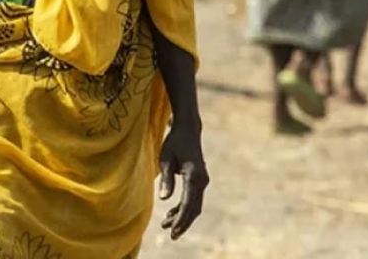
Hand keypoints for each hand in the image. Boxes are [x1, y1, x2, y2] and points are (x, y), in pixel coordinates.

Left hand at [159, 120, 207, 239]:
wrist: (188, 131)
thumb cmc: (174, 143)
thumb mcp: (165, 159)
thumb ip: (166, 179)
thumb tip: (164, 199)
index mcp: (194, 176)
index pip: (188, 203)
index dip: (181, 219)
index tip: (173, 231)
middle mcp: (202, 180)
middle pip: (193, 208)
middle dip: (183, 223)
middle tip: (172, 236)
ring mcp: (202, 181)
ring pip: (194, 205)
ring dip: (182, 216)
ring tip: (166, 226)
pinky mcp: (198, 180)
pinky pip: (192, 198)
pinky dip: (183, 208)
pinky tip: (171, 214)